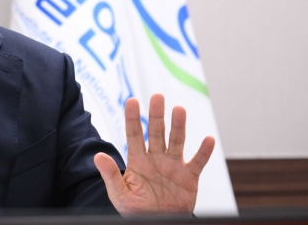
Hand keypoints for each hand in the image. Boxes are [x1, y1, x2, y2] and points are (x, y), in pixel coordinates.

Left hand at [94, 94, 214, 215]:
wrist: (159, 223)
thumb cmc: (136, 210)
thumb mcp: (120, 194)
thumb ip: (111, 175)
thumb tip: (98, 156)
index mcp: (138, 161)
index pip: (134, 134)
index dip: (133, 118)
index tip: (132, 101)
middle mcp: (156, 158)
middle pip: (157, 132)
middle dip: (157, 115)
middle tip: (157, 96)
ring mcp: (173, 166)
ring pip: (177, 141)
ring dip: (178, 126)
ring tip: (179, 109)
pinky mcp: (189, 178)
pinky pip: (198, 162)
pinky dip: (204, 152)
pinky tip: (209, 139)